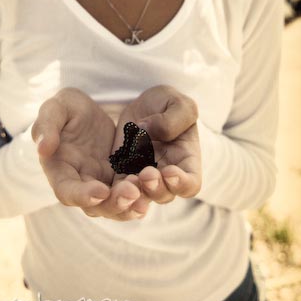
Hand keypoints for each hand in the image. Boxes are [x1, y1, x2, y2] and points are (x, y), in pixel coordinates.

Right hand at [32, 88, 150, 220]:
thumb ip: (47, 125)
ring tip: (144, 197)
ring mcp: (100, 184)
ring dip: (129, 205)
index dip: (81, 195)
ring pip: (114, 205)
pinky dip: (142, 196)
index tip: (100, 191)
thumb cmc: (66, 108)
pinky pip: (130, 194)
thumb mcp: (55, 108)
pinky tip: (155, 189)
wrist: (88, 110)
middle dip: (113, 203)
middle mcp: (79, 184)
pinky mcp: (119, 179)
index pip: (66, 191)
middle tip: (132, 192)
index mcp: (59, 170)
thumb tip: (42, 148)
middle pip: (94, 206)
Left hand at [114, 85, 200, 203]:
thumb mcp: (179, 103)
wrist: (144, 105)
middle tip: (146, 174)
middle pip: (164, 195)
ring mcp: (142, 177)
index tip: (170, 171)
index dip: (182, 183)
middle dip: (155, 188)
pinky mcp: (121, 173)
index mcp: (186, 161)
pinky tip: (110, 183)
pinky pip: (117, 188)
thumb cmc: (169, 104)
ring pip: (139, 197)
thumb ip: (172, 120)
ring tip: (129, 179)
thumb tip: (150, 132)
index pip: (190, 184)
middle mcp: (165, 175)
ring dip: (134, 193)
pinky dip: (115, 189)